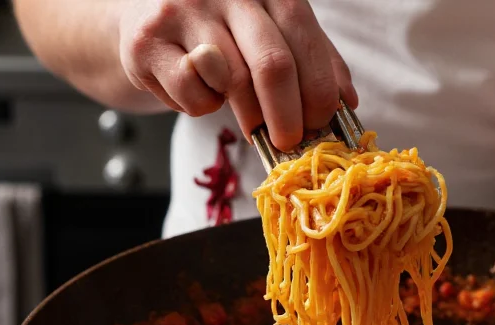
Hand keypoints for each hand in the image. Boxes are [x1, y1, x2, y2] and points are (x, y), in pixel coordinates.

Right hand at [118, 0, 357, 149]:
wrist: (146, 16)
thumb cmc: (221, 28)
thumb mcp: (272, 30)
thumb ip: (314, 59)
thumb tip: (347, 102)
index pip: (303, 36)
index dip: (317, 87)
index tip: (321, 122)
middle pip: (271, 64)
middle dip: (288, 115)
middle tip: (289, 142)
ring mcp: (184, 10)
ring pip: (233, 83)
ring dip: (246, 114)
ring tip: (247, 117)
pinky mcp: (148, 41)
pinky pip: (193, 95)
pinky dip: (203, 107)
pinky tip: (201, 92)